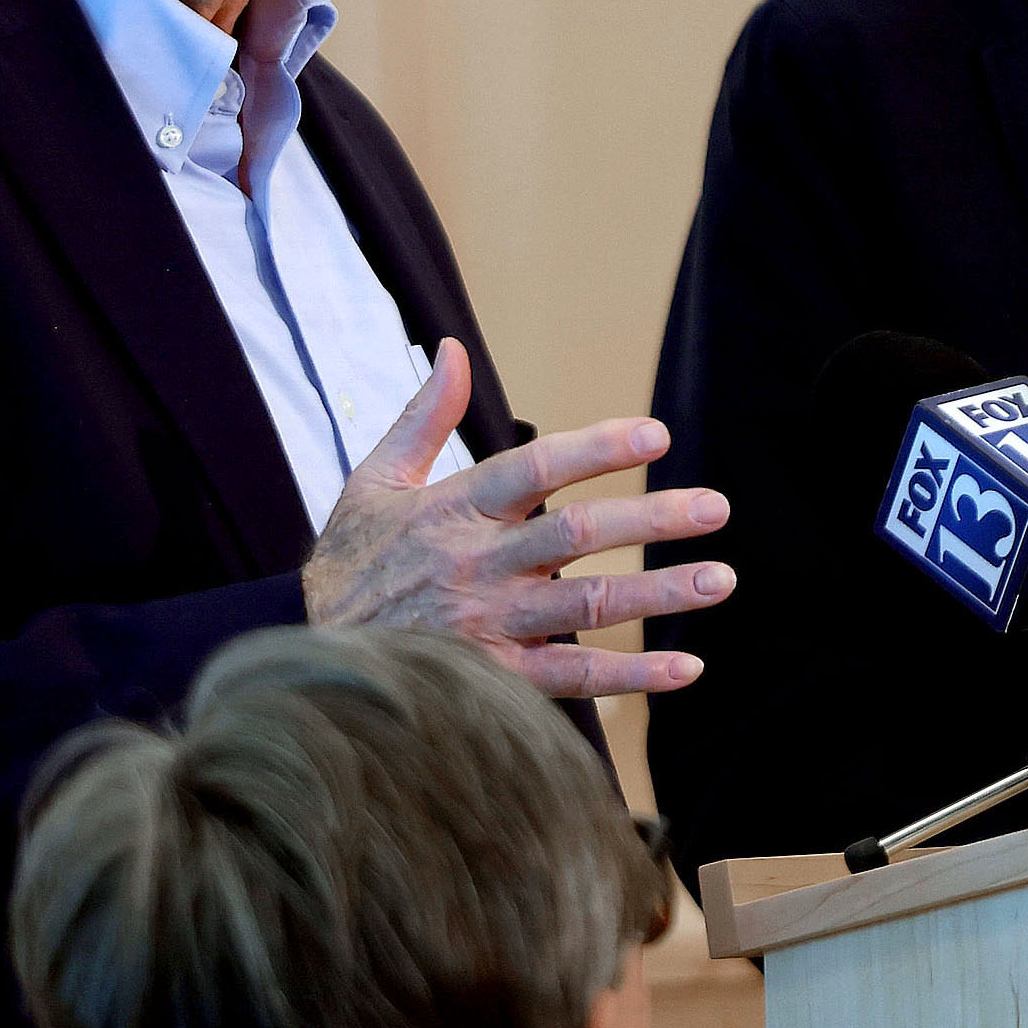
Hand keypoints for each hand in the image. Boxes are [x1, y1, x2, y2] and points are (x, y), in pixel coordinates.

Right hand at [300, 340, 730, 696]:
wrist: (307, 651)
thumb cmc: (352, 560)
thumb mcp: (374, 480)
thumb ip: (424, 417)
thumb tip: (453, 349)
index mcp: (454, 508)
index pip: (535, 469)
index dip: (597, 448)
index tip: (658, 434)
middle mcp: (477, 565)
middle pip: (576, 538)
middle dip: (651, 520)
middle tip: (715, 508)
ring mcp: (489, 624)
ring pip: (586, 608)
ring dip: (658, 595)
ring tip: (720, 580)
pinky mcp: (495, 678)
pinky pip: (572, 678)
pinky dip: (631, 678)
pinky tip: (685, 668)